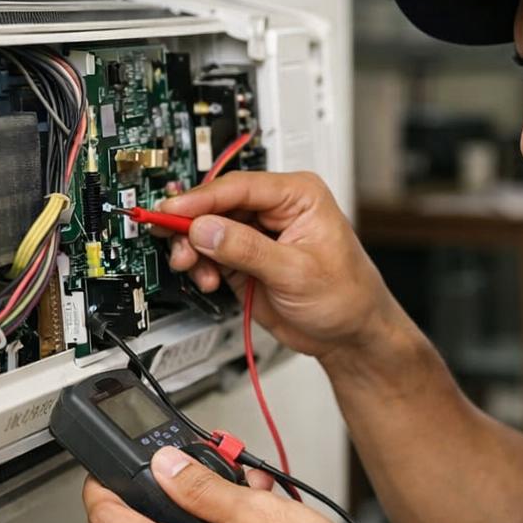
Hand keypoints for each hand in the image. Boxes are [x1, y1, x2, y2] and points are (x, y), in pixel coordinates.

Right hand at [158, 171, 402, 361]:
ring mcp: (257, 235)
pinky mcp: (245, 259)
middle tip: (176, 244)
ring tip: (194, 268)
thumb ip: (247, 250)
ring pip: (208, 229)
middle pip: (217, 205)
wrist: (350, 335)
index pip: (239, 186)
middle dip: (192, 226)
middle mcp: (275, 210)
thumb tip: (206, 229)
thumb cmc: (347, 296)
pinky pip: (210, 254)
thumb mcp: (296, 272)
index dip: (201, 198)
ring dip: (194, 249)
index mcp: (298, 196)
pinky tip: (207, 279)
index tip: (172, 210)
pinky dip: (201, 266)